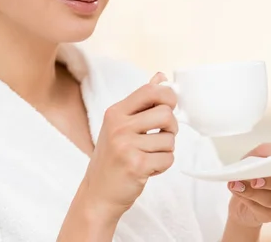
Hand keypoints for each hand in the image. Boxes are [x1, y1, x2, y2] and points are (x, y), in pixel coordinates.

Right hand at [82, 72, 177, 220]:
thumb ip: (141, 102)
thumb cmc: (112, 158)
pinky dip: (162, 165)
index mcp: (115, 112)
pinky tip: (147, 168)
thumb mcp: (120, 125)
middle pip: (166, 114)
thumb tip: (161, 77)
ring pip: (169, 139)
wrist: (98, 192)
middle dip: (171, 127)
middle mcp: (118, 126)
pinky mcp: (136, 165)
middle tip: (161, 136)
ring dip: (165, 150)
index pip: (150, 90)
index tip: (169, 107)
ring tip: (149, 155)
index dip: (168, 96)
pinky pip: (168, 159)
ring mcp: (126, 145)